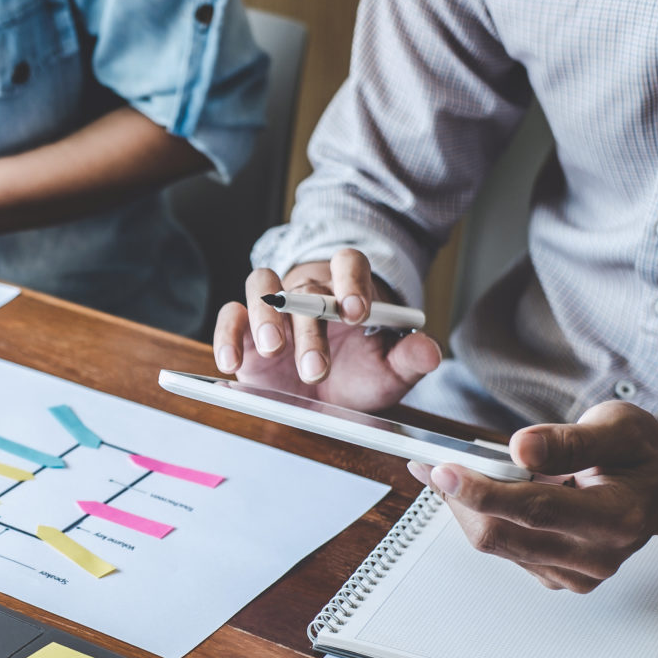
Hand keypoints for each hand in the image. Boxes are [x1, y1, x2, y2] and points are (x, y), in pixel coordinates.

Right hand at [211, 251, 440, 410]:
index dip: (351, 282)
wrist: (325, 393)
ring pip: (261, 285)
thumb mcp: (388, 371)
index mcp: (347, 290)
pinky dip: (227, 336)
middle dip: (310, 329)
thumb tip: (430, 351)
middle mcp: (308, 291)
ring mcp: (274, 308)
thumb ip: (408, 359)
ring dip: (266, 315)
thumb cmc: (357, 371)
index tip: (355, 312)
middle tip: (315, 368)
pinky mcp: (244, 329)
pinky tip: (232, 363)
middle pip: (305, 288)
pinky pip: (229, 317)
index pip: (349, 264)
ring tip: (272, 349)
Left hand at [406, 402, 657, 592]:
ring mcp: (577, 573)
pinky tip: (481, 492)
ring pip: (495, 544)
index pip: (536, 510)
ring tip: (457, 471)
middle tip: (435, 463)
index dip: (483, 491)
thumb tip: (520, 449)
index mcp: (619, 518)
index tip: (443, 470)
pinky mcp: (558, 577)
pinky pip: (504, 550)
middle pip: (503, 535)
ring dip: (467, 507)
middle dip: (462, 499)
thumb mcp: (619, 427)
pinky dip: (482, 518)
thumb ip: (570, 440)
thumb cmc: (641, 455)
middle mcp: (598, 556)